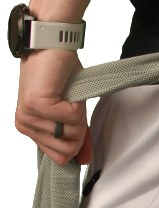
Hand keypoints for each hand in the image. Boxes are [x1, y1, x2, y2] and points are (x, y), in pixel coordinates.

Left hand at [15, 49, 92, 165]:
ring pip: (70, 134)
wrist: (53, 47)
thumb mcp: (72, 114)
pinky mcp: (37, 105)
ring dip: (78, 115)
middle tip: (72, 108)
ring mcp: (29, 116)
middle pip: (66, 150)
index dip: (76, 143)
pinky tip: (67, 93)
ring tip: (69, 97)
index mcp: (30, 128)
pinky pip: (70, 119)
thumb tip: (83, 160)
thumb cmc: (61, 75)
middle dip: (79, 130)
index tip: (75, 123)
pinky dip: (76, 106)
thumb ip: (77, 138)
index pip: (59, 158)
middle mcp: (25, 124)